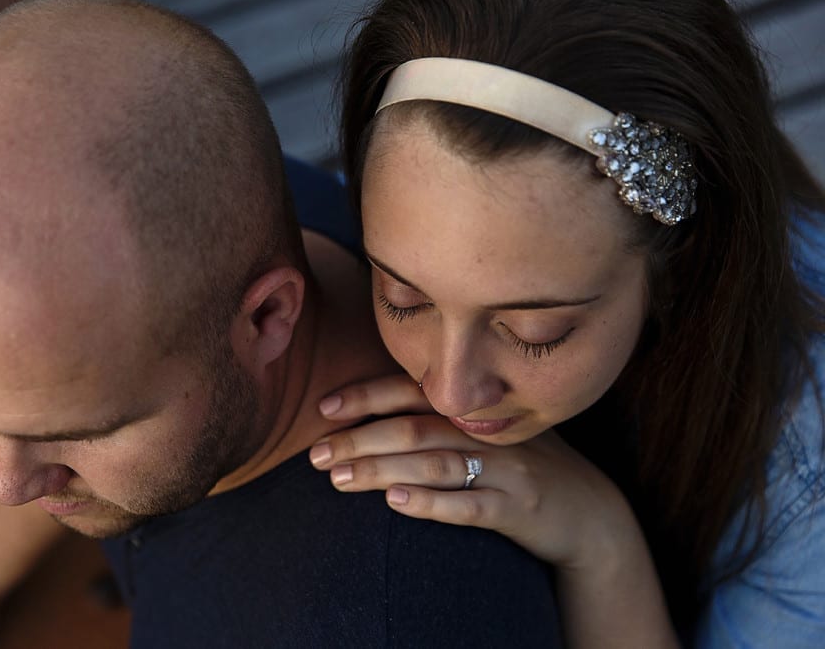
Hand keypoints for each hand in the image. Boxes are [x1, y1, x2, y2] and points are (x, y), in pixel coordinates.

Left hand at [310, 374, 638, 570]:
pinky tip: (396, 503)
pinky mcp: (519, 508)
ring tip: (339, 479)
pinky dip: (432, 503)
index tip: (324, 409)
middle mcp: (488, 431)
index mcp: (475, 408)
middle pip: (414, 428)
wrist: (591, 513)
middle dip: (360, 439)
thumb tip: (368, 420)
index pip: (412, 392)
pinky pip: (472, 505)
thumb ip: (440, 421)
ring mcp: (506, 468)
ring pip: (435, 464)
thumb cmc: (524, 468)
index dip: (366, 397)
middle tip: (316, 455)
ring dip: (381, 470)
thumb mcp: (488, 434)